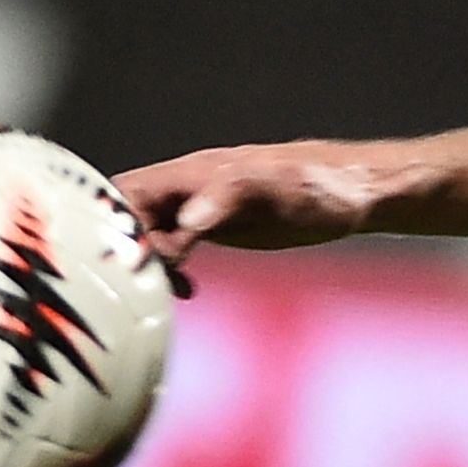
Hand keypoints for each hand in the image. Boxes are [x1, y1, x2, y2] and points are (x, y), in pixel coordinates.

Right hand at [114, 144, 390, 291]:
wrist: (355, 192)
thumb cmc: (322, 188)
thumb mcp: (280, 191)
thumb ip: (231, 198)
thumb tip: (186, 221)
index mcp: (194, 174)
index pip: (125, 194)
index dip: (112, 226)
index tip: (120, 265)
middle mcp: (189, 187)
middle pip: (127, 213)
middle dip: (119, 247)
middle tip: (135, 286)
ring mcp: (200, 206)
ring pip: (148, 231)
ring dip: (144, 263)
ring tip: (161, 292)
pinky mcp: (215, 226)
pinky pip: (173, 245)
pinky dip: (169, 269)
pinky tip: (187, 290)